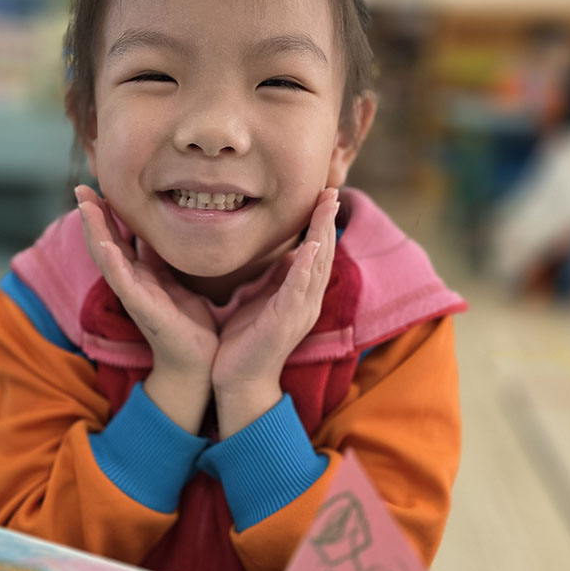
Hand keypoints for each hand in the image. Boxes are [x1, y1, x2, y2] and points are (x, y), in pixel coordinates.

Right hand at [75, 186, 217, 431]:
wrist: (198, 361)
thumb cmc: (188, 322)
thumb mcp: (177, 279)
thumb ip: (165, 257)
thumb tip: (164, 227)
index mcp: (140, 273)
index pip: (117, 236)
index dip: (106, 212)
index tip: (97, 183)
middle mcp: (131, 282)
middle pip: (103, 242)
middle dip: (92, 215)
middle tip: (81, 187)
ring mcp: (134, 295)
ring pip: (107, 257)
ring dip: (94, 231)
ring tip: (86, 206)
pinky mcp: (143, 308)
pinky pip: (123, 282)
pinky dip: (112, 262)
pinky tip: (105, 244)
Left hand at [212, 188, 339, 437]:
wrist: (238, 380)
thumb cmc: (246, 342)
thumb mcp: (261, 301)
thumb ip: (275, 278)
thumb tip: (287, 253)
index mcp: (300, 296)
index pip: (316, 253)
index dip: (321, 223)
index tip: (323, 195)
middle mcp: (306, 302)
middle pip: (324, 254)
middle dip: (327, 221)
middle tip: (331, 190)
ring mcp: (299, 312)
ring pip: (316, 266)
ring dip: (322, 234)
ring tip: (326, 206)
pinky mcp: (286, 322)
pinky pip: (299, 289)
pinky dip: (306, 266)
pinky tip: (310, 246)